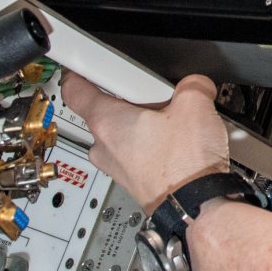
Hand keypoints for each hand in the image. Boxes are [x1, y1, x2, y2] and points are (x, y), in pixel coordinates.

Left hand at [61, 71, 228, 212]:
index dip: (77, 70)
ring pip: (122, 134)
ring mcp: (117, 167)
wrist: (197, 207)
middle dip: (129, 97)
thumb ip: (191, 84)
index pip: (74, 89)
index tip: (81, 63)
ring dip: (142, 124)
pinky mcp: (134, 181)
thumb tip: (196, 84)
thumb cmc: (184, 167)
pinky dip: (151, 145)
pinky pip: (135, 153)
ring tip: (172, 122)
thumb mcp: (196, 105)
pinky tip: (177, 145)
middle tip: (155, 93)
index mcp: (106, 122)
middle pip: (104, 110)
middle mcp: (104, 147)